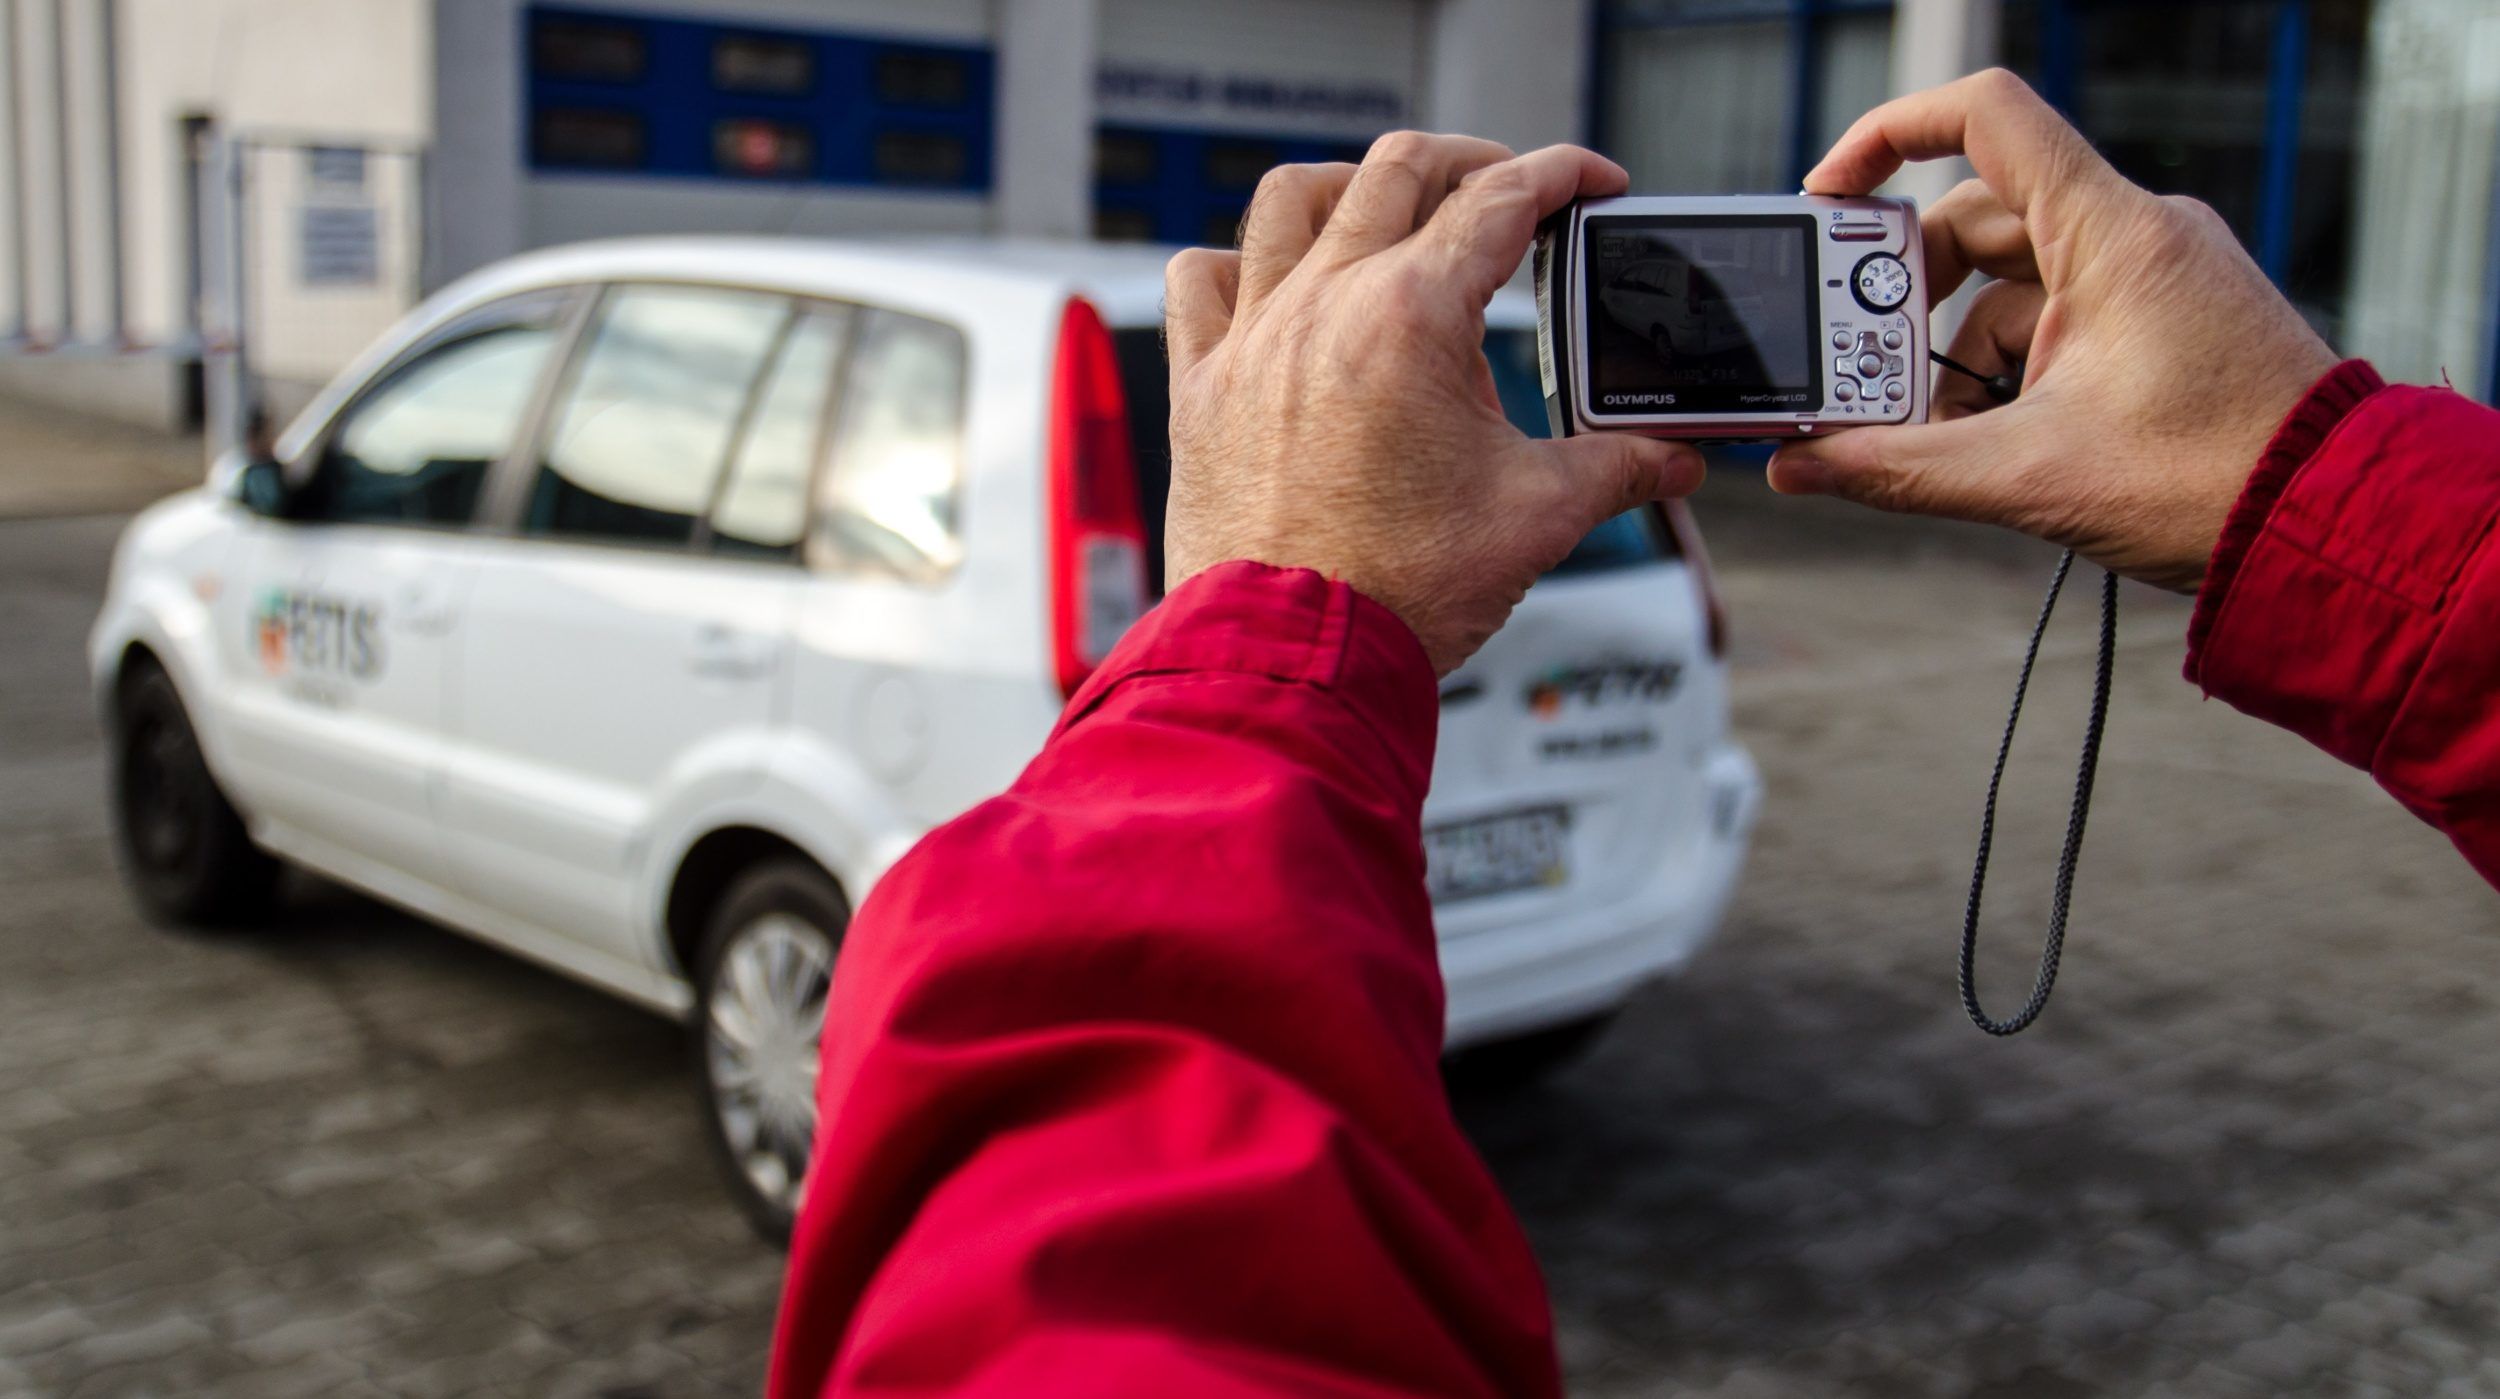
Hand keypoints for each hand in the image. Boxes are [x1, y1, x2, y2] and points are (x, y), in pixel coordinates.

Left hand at [1162, 134, 1706, 674]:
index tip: (1592, 184)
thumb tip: (1675, 459)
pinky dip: (1237, 261)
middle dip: (1469, 163)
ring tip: (1392, 209)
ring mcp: (1253, 340)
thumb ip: (1618, 469)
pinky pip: (1201, 280)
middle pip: (1398, 171)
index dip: (1562, 177)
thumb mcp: (1538, 516)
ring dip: (1352, 187)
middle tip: (1510, 191)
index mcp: (1411, 317)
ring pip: (1290, 200)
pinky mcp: (1201, 387)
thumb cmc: (1402, 591)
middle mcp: (1324, 306)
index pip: (1500, 202)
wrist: (1295, 660)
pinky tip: (1271, 281)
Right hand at [1769, 70, 2340, 592]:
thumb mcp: (2031, 477)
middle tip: (1858, 366)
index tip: (1830, 197)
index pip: (1986, 119)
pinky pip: (2053, 322)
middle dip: (1906, 297)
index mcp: (2112, 232)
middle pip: (1978, 220)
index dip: (1890, 137)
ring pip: (2010, 284)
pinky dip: (2003, 373)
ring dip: (1952, 354)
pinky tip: (1985, 442)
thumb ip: (1898, 470)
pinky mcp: (2159, 325)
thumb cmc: (2213, 485)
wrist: (2331, 527)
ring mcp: (2150, 279)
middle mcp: (2135, 235)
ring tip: (1926, 435)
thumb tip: (1796, 469)